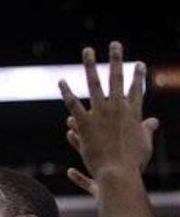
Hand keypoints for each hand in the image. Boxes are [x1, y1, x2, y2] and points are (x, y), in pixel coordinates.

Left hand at [59, 42, 159, 188]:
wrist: (118, 173)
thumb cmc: (133, 162)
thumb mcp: (144, 144)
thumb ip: (147, 130)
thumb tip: (154, 121)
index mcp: (133, 113)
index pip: (135, 89)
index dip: (138, 75)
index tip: (139, 62)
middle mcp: (117, 109)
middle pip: (117, 79)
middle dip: (117, 59)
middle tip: (115, 44)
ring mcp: (100, 114)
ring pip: (94, 84)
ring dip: (90, 65)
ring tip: (88, 51)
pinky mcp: (85, 123)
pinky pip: (73, 103)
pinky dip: (67, 92)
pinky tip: (61, 81)